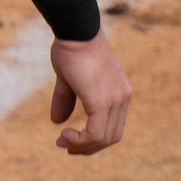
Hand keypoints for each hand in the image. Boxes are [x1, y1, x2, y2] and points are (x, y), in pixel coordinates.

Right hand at [48, 34, 130, 154]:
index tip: (69, 138)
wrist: (77, 33)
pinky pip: (95, 133)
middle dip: (87, 148)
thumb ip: (66, 100)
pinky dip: (80, 141)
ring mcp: (115, 101)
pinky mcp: (101, 102)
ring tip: (62, 141)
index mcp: (119, 93)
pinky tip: (64, 135)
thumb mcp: (68, 79)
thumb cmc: (72, 49)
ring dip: (81, 146)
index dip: (93, 138)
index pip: (113, 126)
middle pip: (112, 137)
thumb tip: (57, 121)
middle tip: (64, 145)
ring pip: (104, 138)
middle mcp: (122, 98)